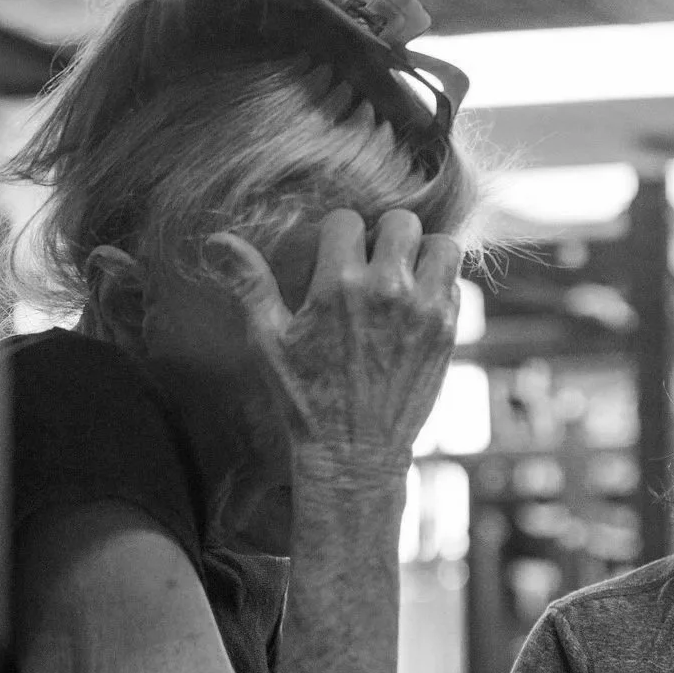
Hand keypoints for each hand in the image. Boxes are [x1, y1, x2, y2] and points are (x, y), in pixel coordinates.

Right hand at [208, 208, 460, 479]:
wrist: (354, 452)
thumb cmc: (304, 397)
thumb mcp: (268, 340)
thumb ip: (250, 283)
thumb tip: (217, 239)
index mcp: (338, 286)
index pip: (347, 220)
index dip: (338, 234)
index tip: (335, 257)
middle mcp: (387, 290)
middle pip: (403, 221)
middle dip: (385, 234)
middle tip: (372, 259)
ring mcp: (424, 310)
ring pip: (443, 246)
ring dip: (423, 253)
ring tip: (403, 273)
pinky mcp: (447, 332)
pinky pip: (456, 284)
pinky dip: (440, 286)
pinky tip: (416, 306)